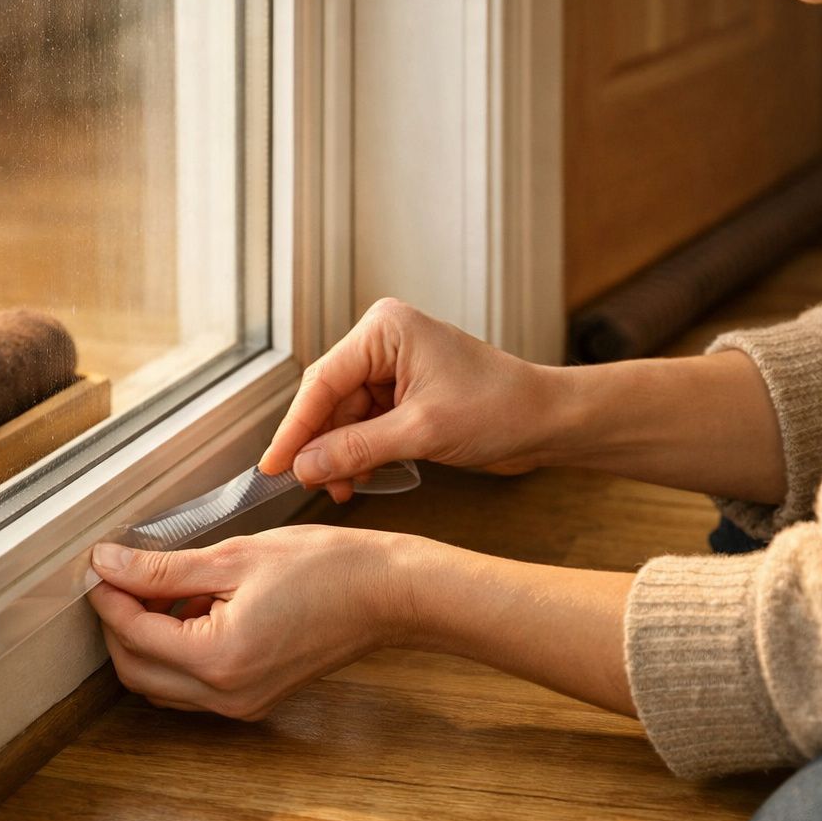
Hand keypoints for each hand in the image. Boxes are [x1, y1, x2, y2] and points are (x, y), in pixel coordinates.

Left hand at [86, 526, 411, 719]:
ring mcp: (241, 704)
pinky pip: (193, 686)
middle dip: (120, 622)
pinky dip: (179, 650)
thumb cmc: (326, 568)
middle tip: (123, 575)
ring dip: (147, 640)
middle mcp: (226, 696)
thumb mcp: (235, 556)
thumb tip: (109, 565)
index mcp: (218, 660)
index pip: (132, 635)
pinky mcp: (254, 698)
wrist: (387, 593)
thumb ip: (164, 569)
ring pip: (161, 683)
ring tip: (162, 588)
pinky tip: (194, 608)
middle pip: (136, 671)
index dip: (109, 596)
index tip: (102, 564)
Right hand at [260, 297, 562, 501]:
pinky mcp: (404, 395)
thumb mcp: (422, 432)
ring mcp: (393, 369)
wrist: (547, 422)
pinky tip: (359, 479)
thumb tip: (304, 466)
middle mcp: (384, 343)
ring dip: (340, 455)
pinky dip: (359, 454)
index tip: (274, 465)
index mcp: (385, 330)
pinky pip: (365, 425)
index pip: (323, 381)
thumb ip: (357, 449)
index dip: (296, 428)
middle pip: (329, 400)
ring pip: (344, 417)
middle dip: (320, 445)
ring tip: (342, 490)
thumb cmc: (499, 409)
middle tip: (309, 485)